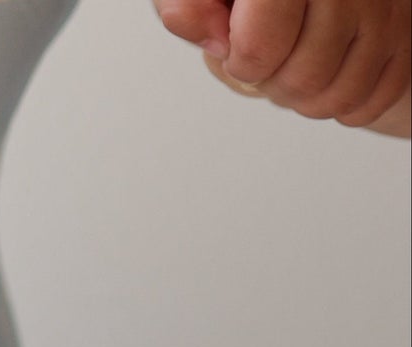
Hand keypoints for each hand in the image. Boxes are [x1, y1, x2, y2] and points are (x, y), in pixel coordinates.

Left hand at [156, 0, 411, 131]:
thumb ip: (189, 5)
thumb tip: (209, 36)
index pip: (262, 42)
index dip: (245, 58)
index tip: (241, 46)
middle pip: (304, 77)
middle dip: (274, 82)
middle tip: (273, 56)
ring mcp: (389, 7)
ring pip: (338, 95)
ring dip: (306, 97)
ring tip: (300, 61)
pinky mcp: (406, 36)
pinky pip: (368, 102)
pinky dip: (341, 102)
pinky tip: (332, 68)